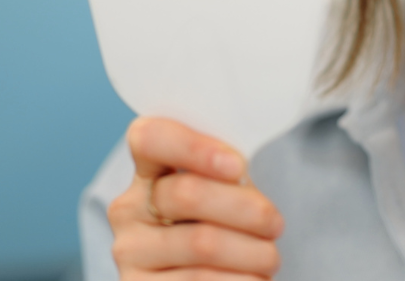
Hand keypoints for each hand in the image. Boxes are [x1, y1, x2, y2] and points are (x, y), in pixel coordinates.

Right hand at [108, 117, 283, 279]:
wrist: (208, 272)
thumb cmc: (223, 219)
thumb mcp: (223, 187)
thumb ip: (226, 169)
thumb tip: (239, 170)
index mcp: (147, 167)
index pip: (151, 138)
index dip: (194, 148)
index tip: (238, 166)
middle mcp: (129, 208)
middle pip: (188, 194)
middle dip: (245, 209)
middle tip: (275, 223)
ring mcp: (130, 251)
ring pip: (202, 243)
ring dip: (251, 251)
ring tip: (270, 257)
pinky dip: (240, 279)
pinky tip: (255, 278)